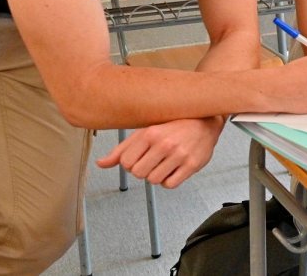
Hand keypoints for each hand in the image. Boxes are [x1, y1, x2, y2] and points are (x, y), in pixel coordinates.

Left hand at [96, 117, 220, 188]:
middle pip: (139, 174)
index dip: (131, 163)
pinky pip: (170, 184)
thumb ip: (122, 149)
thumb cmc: (174, 125)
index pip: (126, 163)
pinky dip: (169, 180)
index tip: (140, 157)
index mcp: (150, 133)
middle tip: (153, 160)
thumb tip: (100, 163)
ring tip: (164, 163)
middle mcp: (165, 143)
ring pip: (154, 180)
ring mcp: (180, 154)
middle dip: (143, 170)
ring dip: (156, 176)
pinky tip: (173, 169)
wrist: (206, 122)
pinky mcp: (192, 164)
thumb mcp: (146, 132)